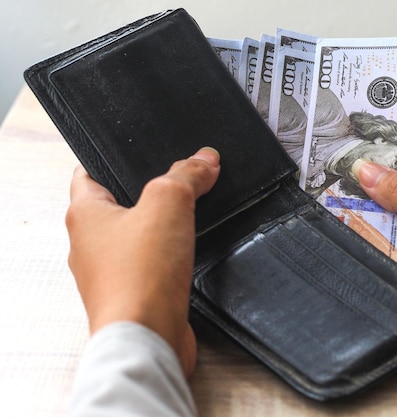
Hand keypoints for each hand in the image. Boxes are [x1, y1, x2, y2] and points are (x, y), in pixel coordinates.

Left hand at [65, 147, 220, 375]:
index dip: (114, 159)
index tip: (140, 153)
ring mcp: (109, 273)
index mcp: (84, 215)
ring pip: (134, 238)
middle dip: (147, 194)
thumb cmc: (141, 274)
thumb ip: (186, 175)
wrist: (147, 337)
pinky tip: (188, 253)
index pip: (89, 173)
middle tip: (176, 182)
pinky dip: (166, 257)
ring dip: (159, 228)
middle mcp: (90, 244)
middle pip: (116, 205)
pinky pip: (149, 266)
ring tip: (188, 216)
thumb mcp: (168, 203)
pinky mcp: (133, 294)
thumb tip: (204, 159)